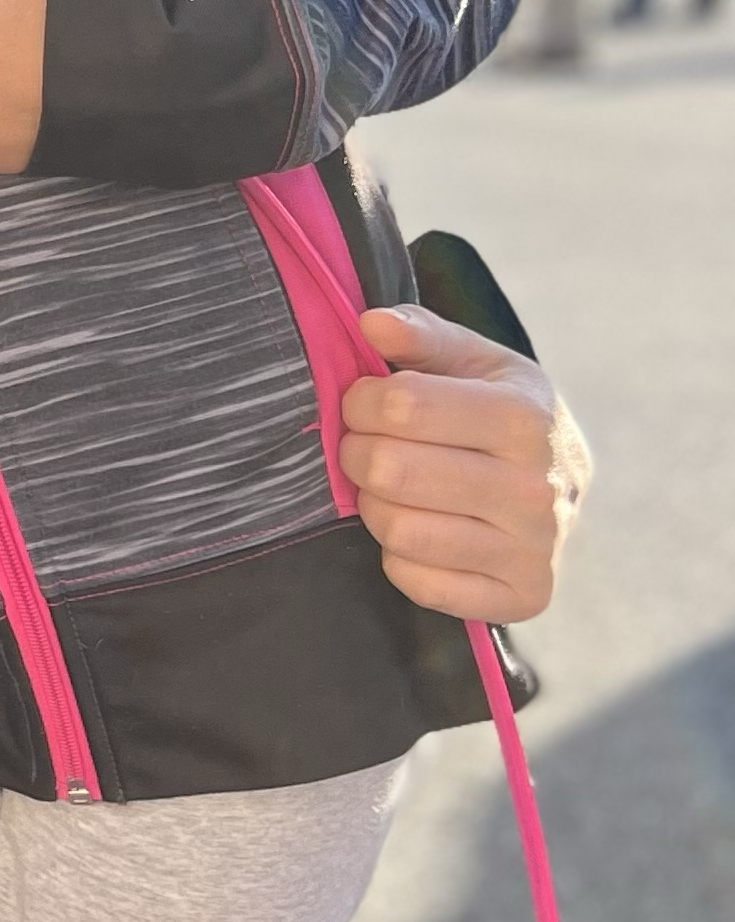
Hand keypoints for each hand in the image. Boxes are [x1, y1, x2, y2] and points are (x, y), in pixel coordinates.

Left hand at [344, 307, 588, 621]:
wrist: (561, 482)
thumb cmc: (497, 412)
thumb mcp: (473, 362)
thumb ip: (421, 335)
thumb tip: (372, 324)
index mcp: (526, 417)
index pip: (400, 406)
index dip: (361, 402)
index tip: (367, 404)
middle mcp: (537, 487)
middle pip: (391, 470)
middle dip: (359, 455)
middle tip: (367, 449)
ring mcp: (534, 549)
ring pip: (399, 530)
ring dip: (376, 507)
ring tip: (394, 489)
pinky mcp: (523, 597)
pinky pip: (417, 582)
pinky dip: (401, 559)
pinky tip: (422, 530)